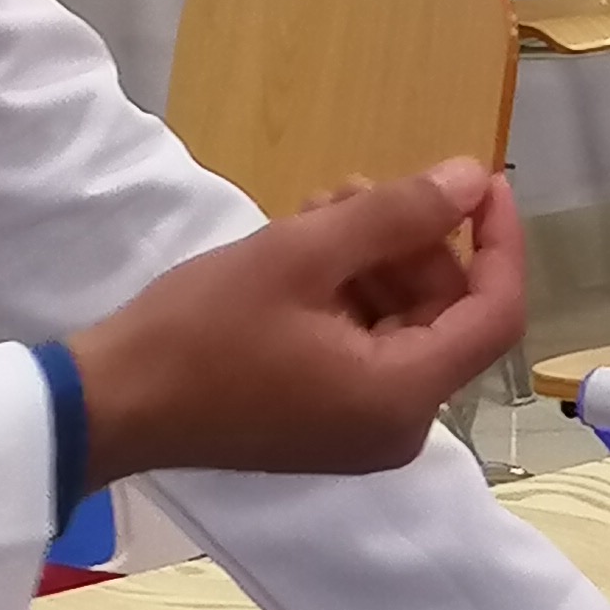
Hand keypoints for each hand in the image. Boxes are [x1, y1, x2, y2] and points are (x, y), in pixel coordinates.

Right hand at [69, 161, 522, 483]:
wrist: (110, 404)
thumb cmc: (201, 330)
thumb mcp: (301, 254)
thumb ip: (397, 214)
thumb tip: (473, 179)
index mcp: (405, 397)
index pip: (496, 312)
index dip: (498, 240)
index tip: (480, 180)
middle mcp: (400, 425)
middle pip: (446, 314)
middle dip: (411, 243)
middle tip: (351, 190)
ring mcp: (363, 430)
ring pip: (404, 323)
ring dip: (373, 259)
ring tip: (315, 209)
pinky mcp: (328, 422)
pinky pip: (367, 347)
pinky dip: (348, 295)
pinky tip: (304, 249)